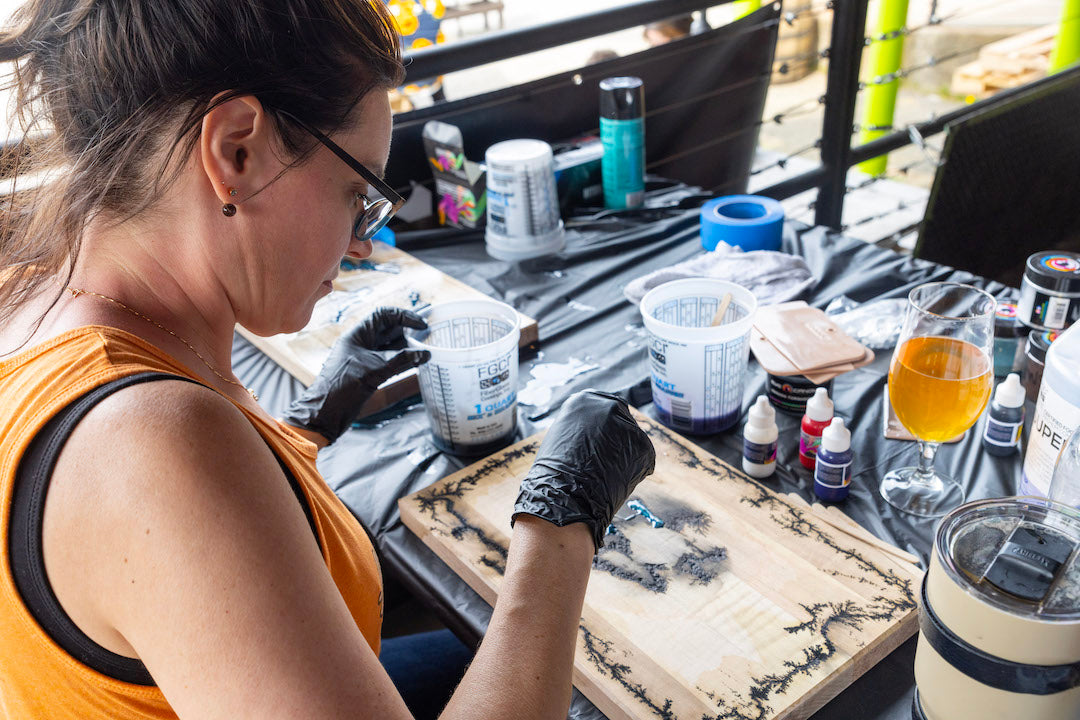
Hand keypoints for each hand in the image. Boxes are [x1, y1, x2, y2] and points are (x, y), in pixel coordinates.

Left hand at [280, 307, 430, 444]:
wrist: (325, 414)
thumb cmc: (342, 388)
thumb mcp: (375, 371)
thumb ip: (401, 361)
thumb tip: (425, 353)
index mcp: (357, 336)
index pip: (383, 315)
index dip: (404, 316)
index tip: (421, 325)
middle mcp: (361, 344)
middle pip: (388, 330)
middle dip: (407, 332)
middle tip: (426, 337)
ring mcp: (364, 359)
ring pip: (389, 347)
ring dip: (406, 348)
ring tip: (423, 353)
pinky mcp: (368, 374)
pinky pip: (388, 362)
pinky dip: (402, 362)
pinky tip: (415, 365)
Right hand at [511, 390, 655, 550]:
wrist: (562, 495)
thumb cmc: (555, 473)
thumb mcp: (563, 436)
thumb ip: (583, 428)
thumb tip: (598, 432)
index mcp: (584, 400)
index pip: (605, 408)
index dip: (605, 429)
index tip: (602, 443)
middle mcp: (607, 406)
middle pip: (623, 421)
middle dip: (619, 440)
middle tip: (609, 462)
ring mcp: (627, 425)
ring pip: (633, 443)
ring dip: (625, 458)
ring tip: (606, 475)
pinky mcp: (642, 446)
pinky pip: (644, 461)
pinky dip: (634, 473)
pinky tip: (616, 482)